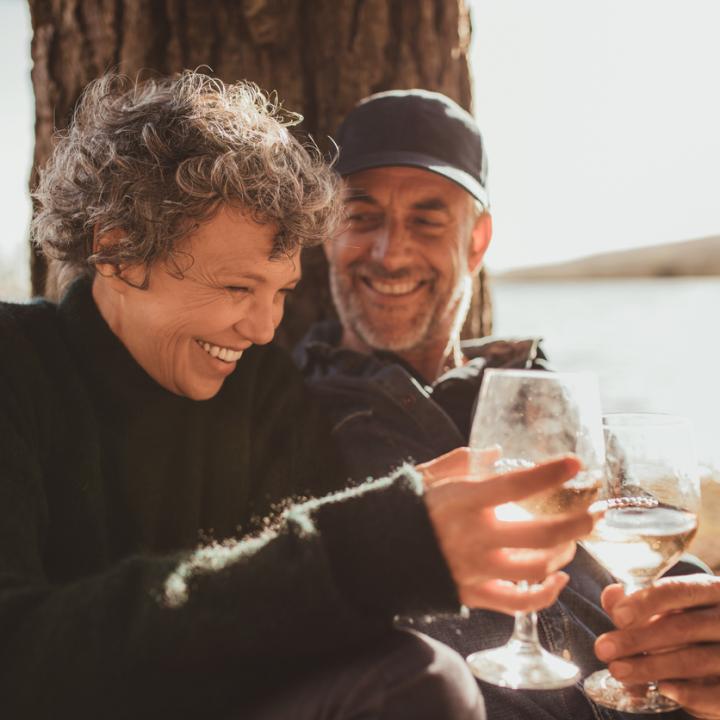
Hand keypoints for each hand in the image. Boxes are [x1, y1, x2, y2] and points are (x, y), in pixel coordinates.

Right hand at [421, 449, 591, 614]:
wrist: (376, 553)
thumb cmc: (406, 509)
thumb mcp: (427, 477)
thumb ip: (461, 462)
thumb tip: (495, 452)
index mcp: (463, 501)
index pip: (517, 484)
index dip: (550, 472)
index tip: (575, 463)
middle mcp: (474, 536)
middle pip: (542, 534)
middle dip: (578, 523)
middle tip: (596, 513)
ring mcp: (475, 569)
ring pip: (536, 568)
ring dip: (563, 554)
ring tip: (571, 541)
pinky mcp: (473, 594)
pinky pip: (519, 602)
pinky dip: (546, 594)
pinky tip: (558, 578)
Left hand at [595, 574, 719, 718]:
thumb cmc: (693, 621)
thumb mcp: (672, 606)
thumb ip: (639, 601)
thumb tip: (611, 596)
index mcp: (710, 590)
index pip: (677, 591)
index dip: (646, 603)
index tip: (617, 617)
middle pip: (682, 628)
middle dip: (637, 640)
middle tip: (603, 649)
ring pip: (694, 660)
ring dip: (651, 667)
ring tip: (618, 670)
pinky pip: (716, 693)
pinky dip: (688, 693)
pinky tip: (662, 689)